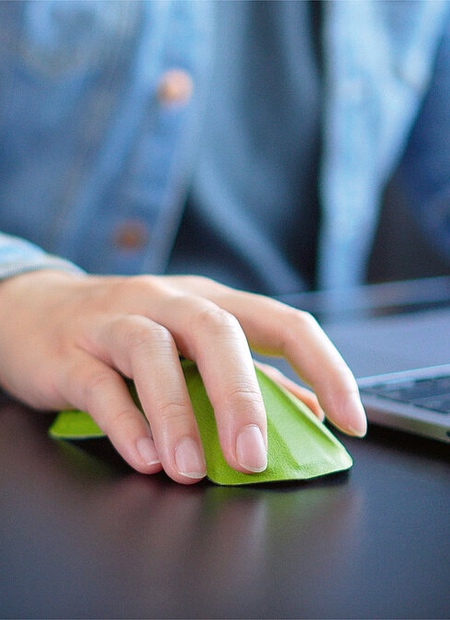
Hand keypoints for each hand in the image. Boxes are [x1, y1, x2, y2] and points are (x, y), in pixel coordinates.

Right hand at [0, 270, 365, 483]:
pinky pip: (100, 384)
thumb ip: (251, 376)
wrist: (32, 310)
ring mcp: (116, 321)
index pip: (284, 322)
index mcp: (212, 303)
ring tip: (191, 470)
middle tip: (254, 457)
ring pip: (153, 352)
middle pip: (218, 331)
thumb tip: (308, 412)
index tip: (350, 420)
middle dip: (243, 396)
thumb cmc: (128, 332)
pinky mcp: (70, 351)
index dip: (325, 368)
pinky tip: (146, 458)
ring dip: (178, 414)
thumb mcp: (193, 344)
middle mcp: (168, 302)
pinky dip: (126, 422)